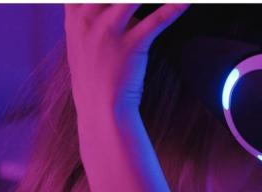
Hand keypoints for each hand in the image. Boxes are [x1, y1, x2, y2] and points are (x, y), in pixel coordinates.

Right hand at [64, 3, 188, 119]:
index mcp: (74, 12)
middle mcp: (87, 17)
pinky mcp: (130, 47)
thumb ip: (89, 12)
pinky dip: (174, 7)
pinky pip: (156, 19)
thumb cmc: (96, 73)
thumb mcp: (81, 38)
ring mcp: (107, 32)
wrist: (101, 109)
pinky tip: (187, 0)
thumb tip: (124, 6)